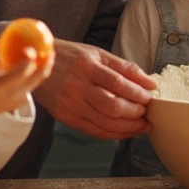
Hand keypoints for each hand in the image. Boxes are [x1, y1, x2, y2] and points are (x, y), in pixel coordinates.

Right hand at [33, 39, 156, 139]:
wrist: (38, 65)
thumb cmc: (71, 57)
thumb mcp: (98, 54)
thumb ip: (125, 68)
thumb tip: (150, 83)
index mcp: (87, 67)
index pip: (118, 83)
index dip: (137, 93)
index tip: (149, 96)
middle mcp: (77, 87)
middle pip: (113, 107)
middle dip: (135, 112)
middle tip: (146, 111)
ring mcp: (69, 104)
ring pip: (105, 123)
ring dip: (128, 127)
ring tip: (141, 124)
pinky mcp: (65, 117)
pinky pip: (94, 131)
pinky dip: (113, 134)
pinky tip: (125, 131)